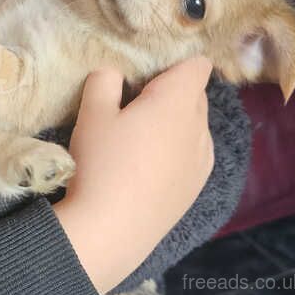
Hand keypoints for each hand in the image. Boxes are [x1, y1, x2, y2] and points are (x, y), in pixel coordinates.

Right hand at [54, 57, 213, 293]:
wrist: (112, 230)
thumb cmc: (102, 163)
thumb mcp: (92, 113)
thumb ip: (104, 80)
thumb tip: (114, 74)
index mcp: (178, 101)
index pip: (197, 65)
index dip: (174, 64)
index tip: (145, 78)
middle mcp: (200, 127)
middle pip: (196, 94)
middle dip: (171, 92)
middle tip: (133, 107)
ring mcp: (203, 160)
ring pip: (195, 125)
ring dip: (175, 122)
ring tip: (140, 142)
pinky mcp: (197, 187)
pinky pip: (194, 153)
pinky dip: (178, 149)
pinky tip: (150, 168)